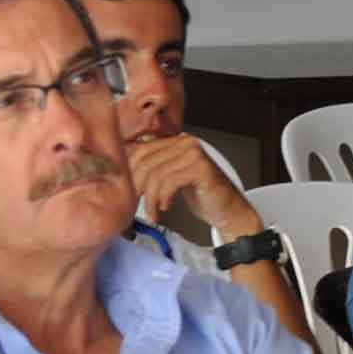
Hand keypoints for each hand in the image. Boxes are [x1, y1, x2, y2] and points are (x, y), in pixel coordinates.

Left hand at [124, 134, 256, 238]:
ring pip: (155, 174)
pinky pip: (169, 182)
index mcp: (176, 141)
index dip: (129, 173)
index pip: (140, 150)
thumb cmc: (201, 194)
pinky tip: (166, 207)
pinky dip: (163, 198)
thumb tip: (124, 168)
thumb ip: (154, 167)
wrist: (229, 209)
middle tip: (138, 205)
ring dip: (150, 199)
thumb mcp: (171, 178)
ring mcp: (194, 153)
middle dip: (137, 187)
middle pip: (145, 161)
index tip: (129, 192)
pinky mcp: (201, 168)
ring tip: (153, 212)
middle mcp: (185, 142)